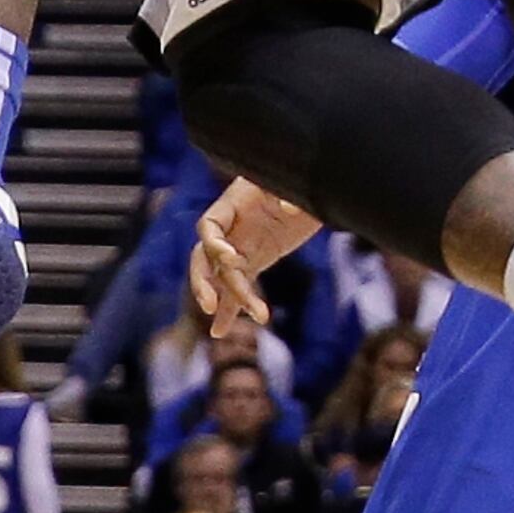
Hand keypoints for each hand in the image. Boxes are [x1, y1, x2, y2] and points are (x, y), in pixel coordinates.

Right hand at [193, 178, 320, 323]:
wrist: (311, 190)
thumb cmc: (297, 181)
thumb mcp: (293, 185)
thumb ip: (289, 195)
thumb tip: (289, 209)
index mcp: (234, 202)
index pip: (210, 225)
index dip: (215, 244)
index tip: (232, 259)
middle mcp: (231, 227)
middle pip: (203, 256)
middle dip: (202, 281)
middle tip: (209, 304)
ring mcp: (240, 246)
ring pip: (221, 277)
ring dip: (225, 302)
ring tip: (224, 329)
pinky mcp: (254, 261)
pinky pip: (238, 286)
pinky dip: (231, 308)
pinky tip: (219, 331)